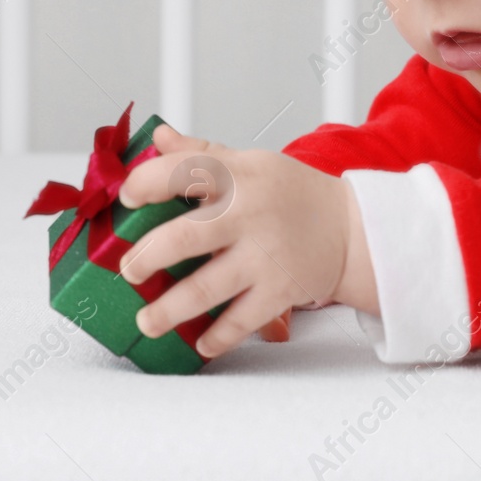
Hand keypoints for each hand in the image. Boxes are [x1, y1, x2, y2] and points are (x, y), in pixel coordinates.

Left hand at [116, 124, 374, 359]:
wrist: (352, 229)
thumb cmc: (295, 195)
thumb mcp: (252, 163)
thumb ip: (203, 153)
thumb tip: (158, 137)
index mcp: (239, 175)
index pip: (184, 170)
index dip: (146, 182)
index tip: (127, 197)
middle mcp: (250, 214)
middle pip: (185, 237)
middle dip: (147, 257)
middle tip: (129, 270)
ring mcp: (265, 256)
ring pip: (206, 289)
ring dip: (168, 310)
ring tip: (147, 320)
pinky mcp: (280, 291)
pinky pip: (240, 322)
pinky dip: (217, 337)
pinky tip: (199, 343)